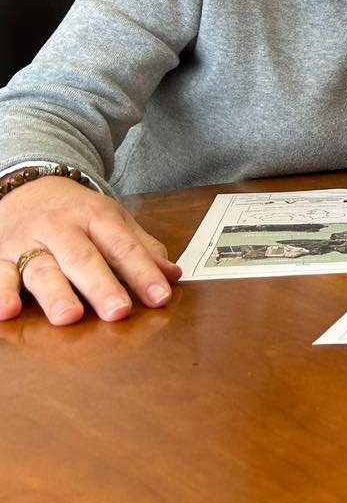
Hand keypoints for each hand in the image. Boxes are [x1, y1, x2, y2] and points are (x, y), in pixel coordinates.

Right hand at [0, 175, 180, 325]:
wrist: (27, 186)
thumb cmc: (78, 212)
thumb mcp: (113, 220)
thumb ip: (142, 248)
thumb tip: (173, 275)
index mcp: (96, 217)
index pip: (123, 246)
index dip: (143, 272)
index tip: (161, 297)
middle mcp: (62, 228)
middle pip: (83, 258)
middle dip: (102, 286)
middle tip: (119, 312)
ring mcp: (28, 242)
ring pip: (42, 268)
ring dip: (55, 293)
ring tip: (69, 316)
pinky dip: (1, 293)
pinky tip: (7, 311)